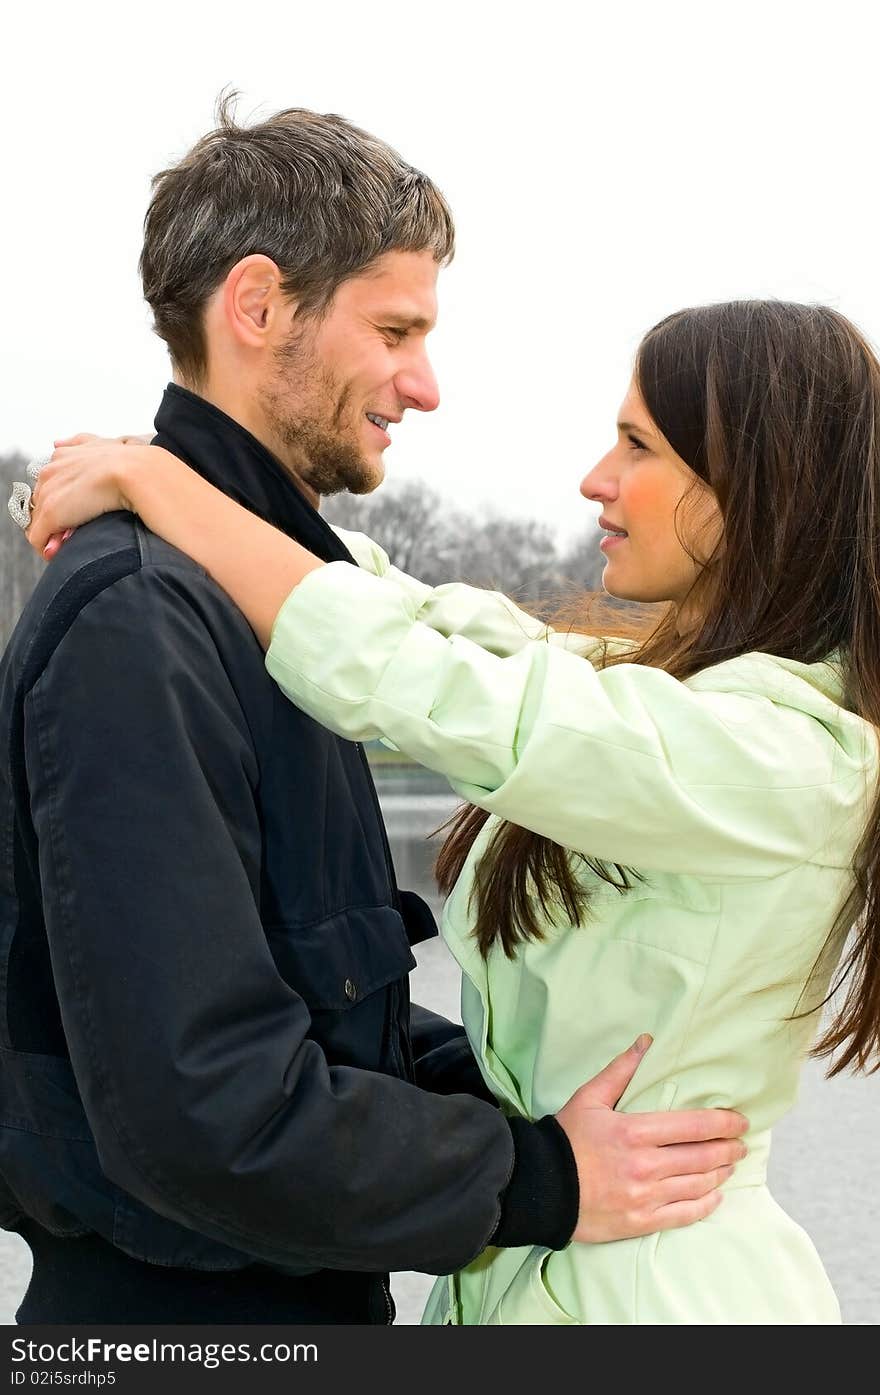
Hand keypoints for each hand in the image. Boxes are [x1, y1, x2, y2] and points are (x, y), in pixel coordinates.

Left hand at [28, 433, 149, 558]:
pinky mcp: (52, 513)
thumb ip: (80, 442)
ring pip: (39, 522)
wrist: (138, 472)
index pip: (50, 486)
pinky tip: (66, 551)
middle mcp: (50, 471)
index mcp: (62, 457)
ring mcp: (49, 492)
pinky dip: (50, 548)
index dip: (63, 505)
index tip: (78, 518)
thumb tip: (57, 443)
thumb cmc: (130, 462)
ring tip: (76, 541)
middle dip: (56, 522)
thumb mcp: (103, 444)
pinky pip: (39, 539)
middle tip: (77, 533)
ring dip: (54, 536)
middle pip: (41, 504)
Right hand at [555, 1035, 748, 1242]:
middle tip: (741, 1144)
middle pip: (702, 1157)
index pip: (694, 1126)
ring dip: (720, 1174)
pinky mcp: (640, 1222)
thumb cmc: (566, 1138)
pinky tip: (715, 1195)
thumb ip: (621, 1070)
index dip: (723, 1123)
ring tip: (729, 1165)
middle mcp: (645, 1165)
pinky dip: (705, 1205)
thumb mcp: (590, 1097)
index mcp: (635, 1131)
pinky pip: (684, 1215)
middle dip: (728, 1149)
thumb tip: (646, 1042)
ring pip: (697, 1185)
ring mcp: (645, 1197)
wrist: (540, 1186)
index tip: (741, 1121)